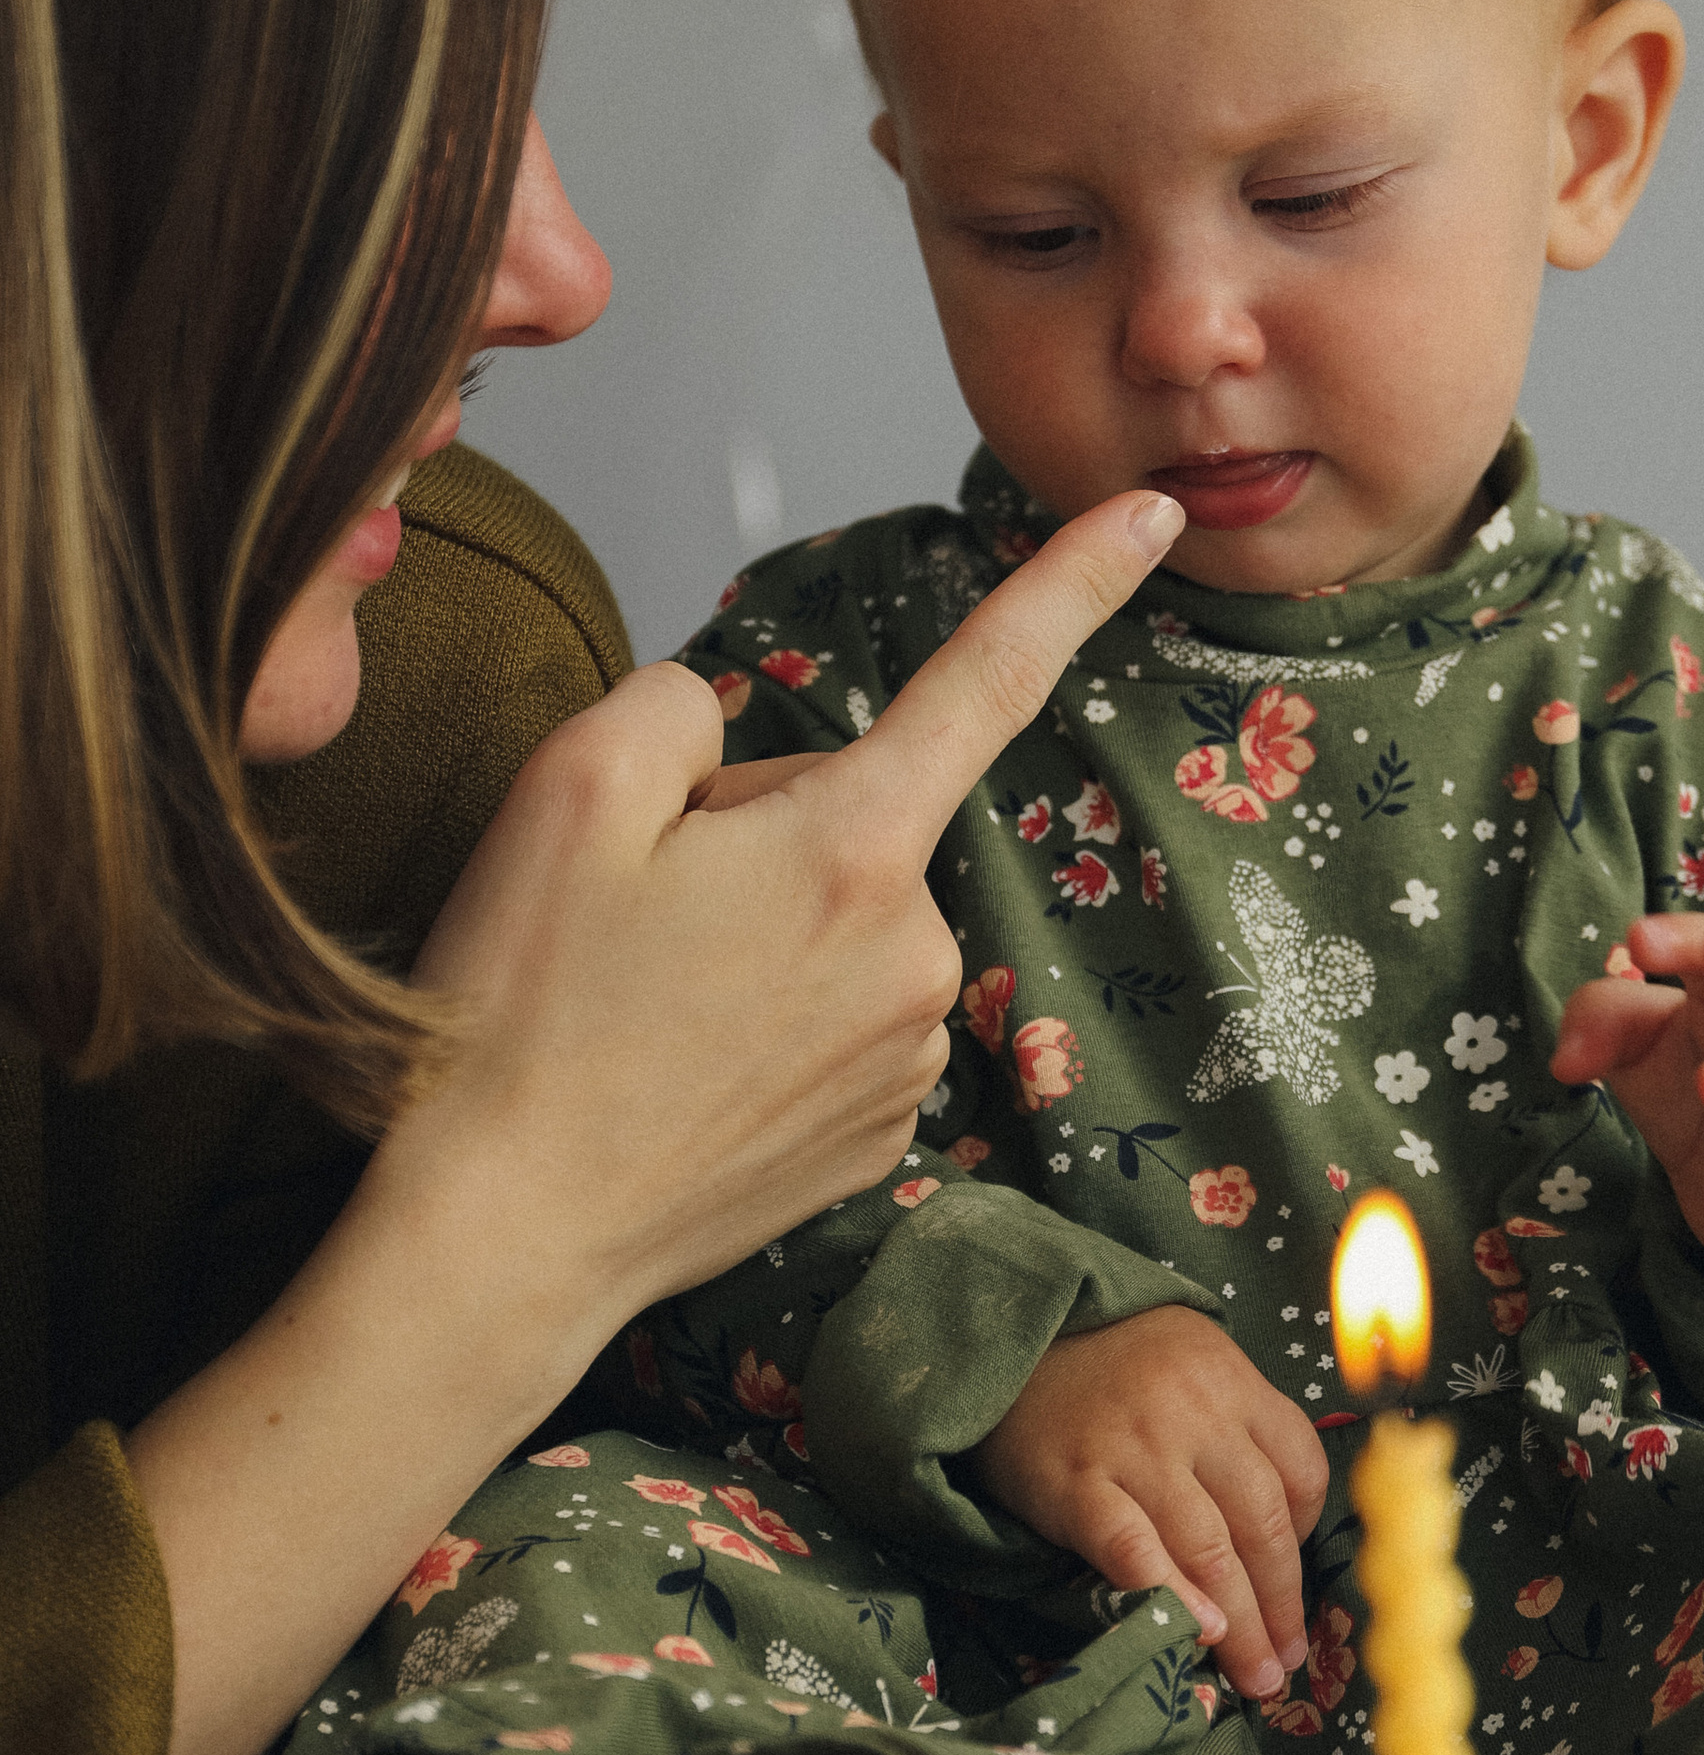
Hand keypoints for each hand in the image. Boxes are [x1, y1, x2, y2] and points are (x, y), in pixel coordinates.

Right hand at [394, 486, 1190, 1328]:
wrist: (503, 1239)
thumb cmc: (524, 1020)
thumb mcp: (564, 794)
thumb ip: (671, 706)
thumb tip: (723, 732)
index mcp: (851, 848)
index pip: (988, 675)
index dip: (1074, 580)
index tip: (1150, 515)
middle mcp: (913, 950)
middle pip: (851, 817)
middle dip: (754, 835)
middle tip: (636, 920)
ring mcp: (909, 1055)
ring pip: (843, 927)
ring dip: (760, 938)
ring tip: (647, 1007)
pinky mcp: (882, 1135)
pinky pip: (841, 1023)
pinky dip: (770, 1025)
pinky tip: (686, 1069)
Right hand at [974, 1311, 1325, 1699]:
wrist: (1011, 1346)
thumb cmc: (1112, 1367)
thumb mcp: (1193, 1368)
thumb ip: (1237, 1430)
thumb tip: (1281, 1530)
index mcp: (1230, 1382)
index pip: (1301, 1469)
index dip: (1307, 1535)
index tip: (1292, 1580)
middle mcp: (1193, 1413)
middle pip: (1261, 1521)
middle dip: (1281, 1602)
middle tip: (1285, 1661)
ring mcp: (1134, 1449)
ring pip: (1208, 1547)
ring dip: (1240, 1623)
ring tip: (1253, 1675)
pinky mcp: (1076, 1485)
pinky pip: (1133, 1549)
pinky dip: (1170, 1594)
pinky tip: (1195, 1633)